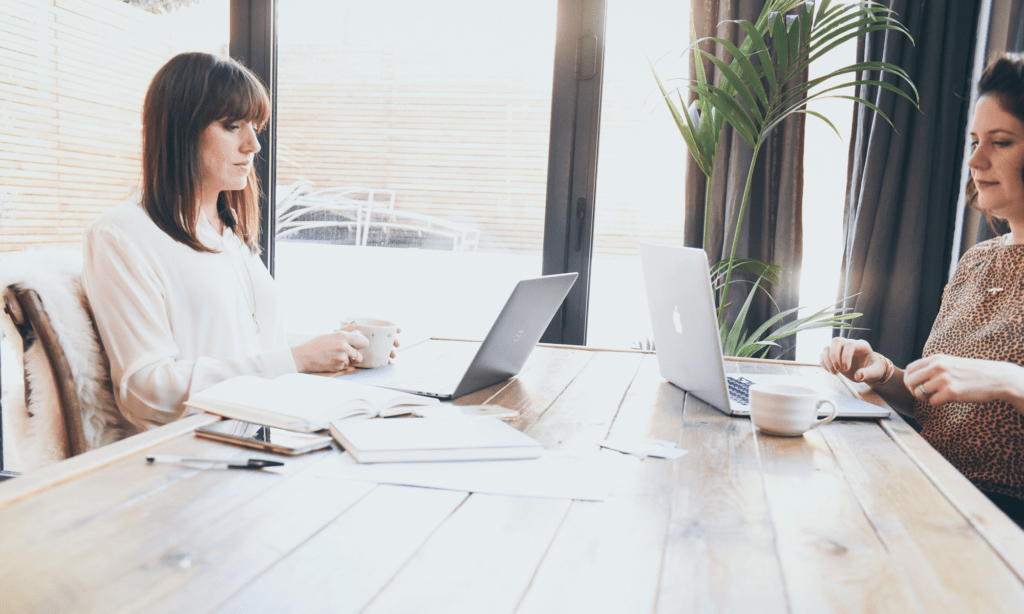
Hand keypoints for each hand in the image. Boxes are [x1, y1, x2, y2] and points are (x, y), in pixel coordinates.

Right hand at [290, 330, 369, 372]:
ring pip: (351, 362)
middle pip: (359, 355)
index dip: (362, 344)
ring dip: (346, 360)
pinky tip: (331, 360)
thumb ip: (346, 330)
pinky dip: (340, 365)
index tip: (357, 344)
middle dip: (354, 354)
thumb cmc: (316, 344)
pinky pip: (344, 367)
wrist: (303, 356)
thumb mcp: (331, 334)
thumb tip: (356, 323)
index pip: (364, 342)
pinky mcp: (337, 368)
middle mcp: (343, 347)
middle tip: (344, 351)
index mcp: (343, 336)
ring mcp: (341, 359)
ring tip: (334, 355)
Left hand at [339, 322, 401, 361]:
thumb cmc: (336, 342)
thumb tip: (355, 322)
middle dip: (393, 341)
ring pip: (384, 349)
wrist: (332, 354)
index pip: (382, 327)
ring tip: (392, 355)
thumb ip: (347, 329)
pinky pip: (379, 359)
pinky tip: (387, 363)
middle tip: (396, 345)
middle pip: (386, 338)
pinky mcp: (369, 359)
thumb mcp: (341, 335)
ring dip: (390, 351)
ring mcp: (370, 349)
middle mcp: (370, 340)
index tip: (398, 330)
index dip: (392, 328)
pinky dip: (385, 361)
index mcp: (366, 332)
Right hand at [820, 337, 886, 383]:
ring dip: (828, 361)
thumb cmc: (873, 369)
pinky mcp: (833, 356)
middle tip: (838, 370)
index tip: (846, 369)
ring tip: (835, 373)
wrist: (869, 370)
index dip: (846, 355)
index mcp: (861, 345)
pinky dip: (824, 363)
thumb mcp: (875, 372)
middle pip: (836, 341)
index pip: (850, 344)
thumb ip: (868, 374)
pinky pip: (823, 355)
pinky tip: (830, 371)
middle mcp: (849, 344)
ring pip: (827, 348)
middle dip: (834, 355)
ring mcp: (840, 349)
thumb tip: (858, 376)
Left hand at [904, 354, 1023, 406]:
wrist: (997, 378)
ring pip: (920, 393)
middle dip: (915, 391)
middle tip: (925, 395)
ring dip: (927, 398)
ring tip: (939, 396)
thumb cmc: (972, 372)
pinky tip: (948, 399)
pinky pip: (932, 402)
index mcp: (936, 358)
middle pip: (911, 382)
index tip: (917, 386)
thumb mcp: (950, 363)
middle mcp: (937, 367)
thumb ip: (932, 367)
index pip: (910, 369)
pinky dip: (937, 403)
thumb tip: (911, 378)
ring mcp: (944, 379)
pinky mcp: (951, 392)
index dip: (910, 380)